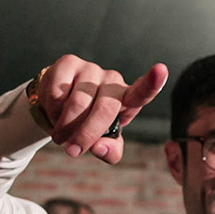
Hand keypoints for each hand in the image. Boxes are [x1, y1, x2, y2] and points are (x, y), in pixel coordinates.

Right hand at [31, 55, 168, 162]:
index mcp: (127, 99)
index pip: (142, 92)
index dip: (152, 82)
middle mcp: (113, 80)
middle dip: (86, 135)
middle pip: (104, 109)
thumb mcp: (103, 143)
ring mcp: (91, 69)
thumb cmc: (88, 125)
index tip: (161, 70)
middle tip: (72, 151)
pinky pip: (58, 92)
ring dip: (65, 126)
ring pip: (78, 103)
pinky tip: (55, 112)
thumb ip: (109, 151)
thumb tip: (99, 148)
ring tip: (61, 135)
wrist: (60, 107)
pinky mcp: (69, 63)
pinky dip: (53, 110)